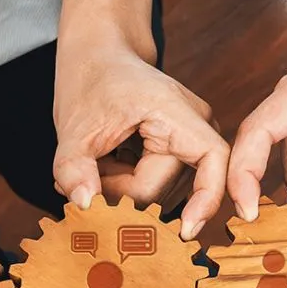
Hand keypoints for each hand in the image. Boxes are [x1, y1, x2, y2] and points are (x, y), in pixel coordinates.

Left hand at [53, 33, 227, 239]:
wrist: (99, 55)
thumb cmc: (90, 79)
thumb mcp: (74, 126)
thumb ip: (74, 168)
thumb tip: (85, 207)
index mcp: (177, 113)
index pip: (212, 162)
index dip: (205, 201)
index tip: (185, 232)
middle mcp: (196, 128)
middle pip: (162, 190)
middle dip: (119, 191)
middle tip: (85, 169)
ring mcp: (190, 143)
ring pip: (156, 195)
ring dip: (120, 190)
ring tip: (95, 161)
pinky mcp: (179, 156)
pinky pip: (154, 189)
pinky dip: (125, 185)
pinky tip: (107, 165)